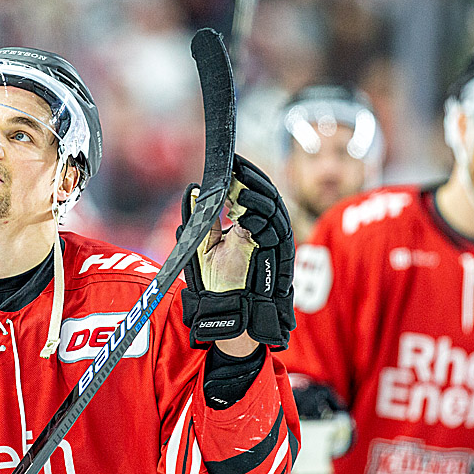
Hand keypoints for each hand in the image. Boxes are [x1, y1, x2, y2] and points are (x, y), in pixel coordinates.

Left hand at [179, 154, 295, 350]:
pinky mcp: (279, 254)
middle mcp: (266, 228)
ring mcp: (275, 241)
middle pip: (266, 194)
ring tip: (238, 187)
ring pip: (273, 209)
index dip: (244, 175)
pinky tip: (245, 212)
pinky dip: (260, 220)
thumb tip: (195, 191)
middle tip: (236, 168)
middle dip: (251, 179)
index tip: (230, 162)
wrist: (230, 311)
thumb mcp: (204, 246)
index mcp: (250, 223)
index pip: (253, 191)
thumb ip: (202, 220)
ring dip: (255, 196)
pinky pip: (274, 231)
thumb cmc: (218, 281)